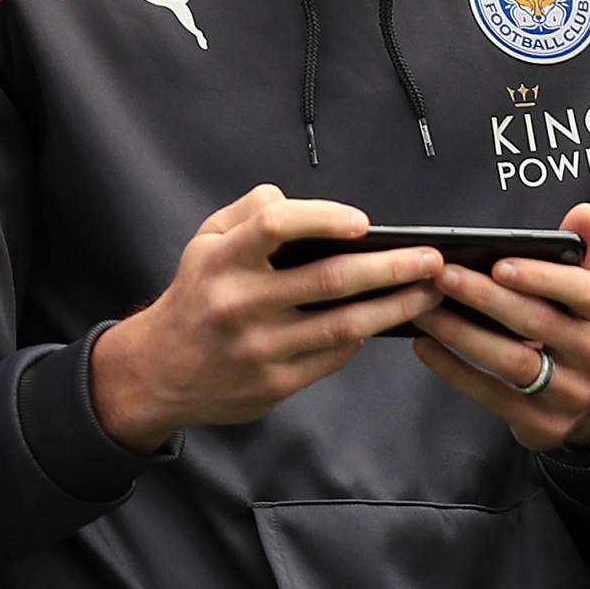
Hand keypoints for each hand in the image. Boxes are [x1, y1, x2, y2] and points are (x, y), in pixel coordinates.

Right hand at [89, 188, 445, 453]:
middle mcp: (241, 304)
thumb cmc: (196, 297)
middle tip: (431, 259)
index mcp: (224, 261)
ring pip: (345, 324)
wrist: (159, 372)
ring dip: (396, 306)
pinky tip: (387, 320)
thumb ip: (250, 212)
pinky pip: (334, 355)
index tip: (364, 222)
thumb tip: (302, 205)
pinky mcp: (275, 383)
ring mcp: (260, 348)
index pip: (276, 226)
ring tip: (428, 291)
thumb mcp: (205, 242)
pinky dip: (365, 335)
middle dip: (392, 267)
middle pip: (331, 280)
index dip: (325, 218)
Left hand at [407, 203, 589, 453]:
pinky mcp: (542, 423)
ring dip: (462, 334)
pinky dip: (455, 371)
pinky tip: (427, 347)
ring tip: (424, 309)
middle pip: (536, 324)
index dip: (541, 278)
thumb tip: (584, 213)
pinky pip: (493, 395)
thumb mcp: (587, 290)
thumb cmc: (577, 331)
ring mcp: (569, 393)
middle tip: (442, 276)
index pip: (581, 292)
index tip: (499, 264)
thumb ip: (581, 250)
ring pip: (512, 362)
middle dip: (485, 299)